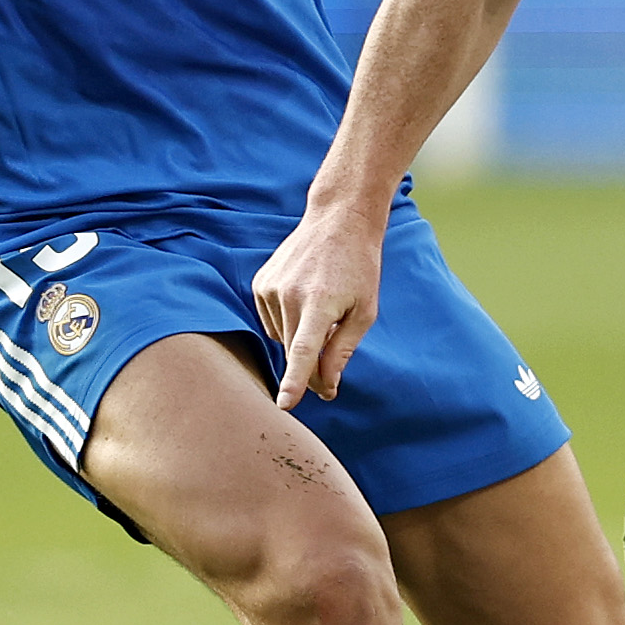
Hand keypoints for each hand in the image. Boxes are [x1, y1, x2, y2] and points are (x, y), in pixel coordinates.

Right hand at [252, 202, 389, 408]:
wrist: (338, 220)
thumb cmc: (359, 267)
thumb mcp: (364, 311)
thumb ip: (342, 350)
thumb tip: (327, 386)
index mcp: (319, 302)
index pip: (303, 350)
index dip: (295, 380)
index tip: (285, 404)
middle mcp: (289, 294)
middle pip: (294, 352)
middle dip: (312, 371)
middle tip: (330, 380)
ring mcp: (270, 287)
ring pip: (281, 339)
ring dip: (300, 340)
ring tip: (323, 311)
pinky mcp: (260, 283)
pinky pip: (271, 322)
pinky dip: (288, 323)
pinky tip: (305, 301)